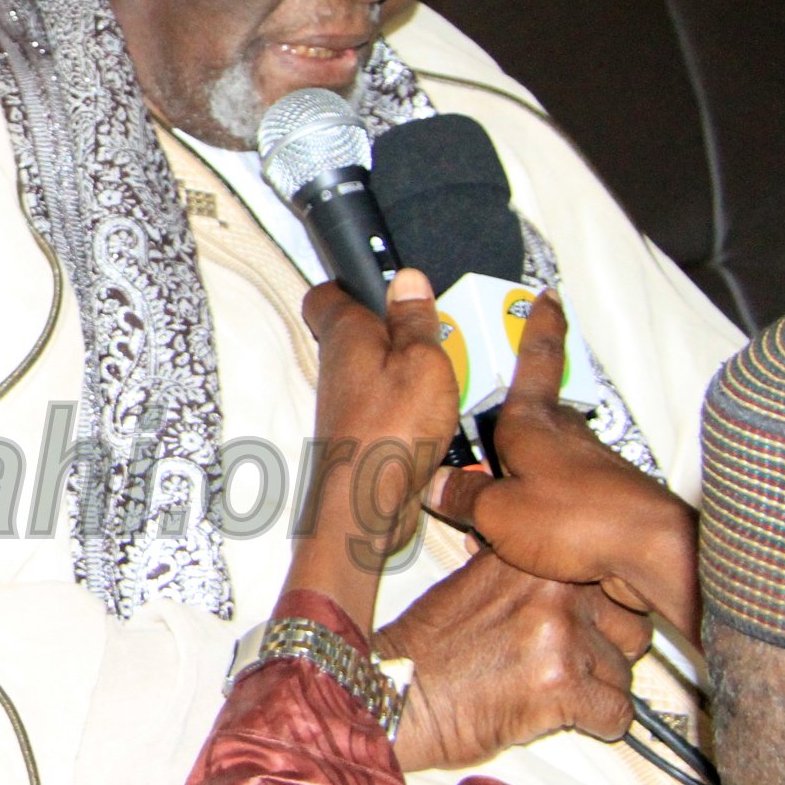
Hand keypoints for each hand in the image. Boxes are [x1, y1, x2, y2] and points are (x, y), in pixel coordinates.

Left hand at [292, 270, 461, 626]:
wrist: (368, 505)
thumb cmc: (390, 431)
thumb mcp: (423, 360)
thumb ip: (416, 320)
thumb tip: (407, 279)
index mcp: (346, 334)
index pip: (328, 294)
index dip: (352, 281)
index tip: (386, 279)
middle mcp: (340, 367)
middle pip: (364, 332)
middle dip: (403, 329)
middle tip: (443, 330)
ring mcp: (350, 402)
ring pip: (384, 372)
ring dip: (418, 372)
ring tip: (456, 376)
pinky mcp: (366, 433)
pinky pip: (396, 407)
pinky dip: (420, 407)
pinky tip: (446, 417)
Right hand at [376, 550, 651, 770]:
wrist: (397, 696)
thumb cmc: (426, 651)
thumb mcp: (468, 586)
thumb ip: (517, 575)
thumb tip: (552, 566)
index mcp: (530, 560)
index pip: (607, 580)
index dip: (601, 612)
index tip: (592, 626)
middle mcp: (551, 590)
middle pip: (629, 626)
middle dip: (608, 652)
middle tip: (572, 666)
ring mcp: (560, 637)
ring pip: (623, 673)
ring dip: (598, 690)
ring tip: (553, 693)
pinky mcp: (563, 687)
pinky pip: (617, 713)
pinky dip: (598, 724)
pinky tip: (565, 718)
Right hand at [424, 291, 699, 632]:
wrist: (649, 553)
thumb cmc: (572, 520)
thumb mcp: (496, 512)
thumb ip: (463, 497)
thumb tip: (438, 486)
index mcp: (533, 422)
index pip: (536, 358)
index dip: (539, 326)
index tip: (547, 297)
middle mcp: (565, 435)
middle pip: (532, 419)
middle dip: (506, 434)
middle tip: (480, 454)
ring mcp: (590, 466)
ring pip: (543, 464)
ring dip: (519, 486)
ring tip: (493, 528)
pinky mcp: (606, 500)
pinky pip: (559, 498)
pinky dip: (540, 515)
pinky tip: (525, 547)